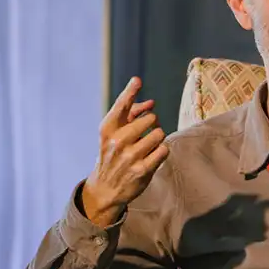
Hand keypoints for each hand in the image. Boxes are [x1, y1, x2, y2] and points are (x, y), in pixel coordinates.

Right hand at [81, 77, 168, 226]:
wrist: (105, 188)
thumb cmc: (112, 155)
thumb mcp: (113, 134)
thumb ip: (130, 115)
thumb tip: (150, 103)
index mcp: (107, 129)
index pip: (120, 105)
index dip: (130, 91)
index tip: (137, 80)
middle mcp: (117, 141)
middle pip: (150, 119)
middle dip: (152, 124)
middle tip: (145, 133)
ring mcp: (130, 156)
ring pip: (159, 134)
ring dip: (157, 139)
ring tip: (147, 147)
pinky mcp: (142, 169)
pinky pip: (164, 150)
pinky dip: (161, 151)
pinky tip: (152, 156)